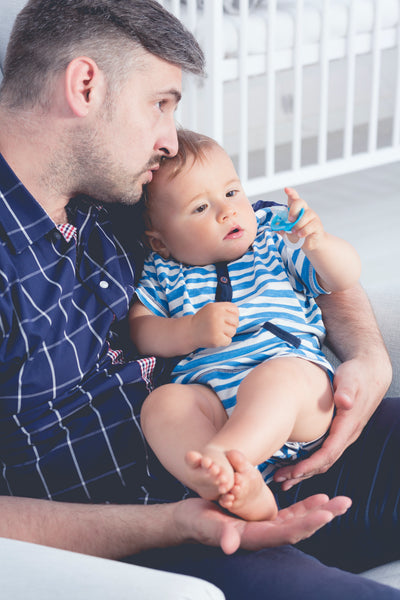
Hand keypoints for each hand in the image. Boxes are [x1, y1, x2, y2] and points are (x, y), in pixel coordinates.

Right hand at [174, 493, 350, 555]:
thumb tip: (230, 545)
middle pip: (299, 526)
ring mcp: (265, 526)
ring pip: (298, 519)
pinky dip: (305, 506)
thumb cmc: (195, 522)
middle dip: (322, 516)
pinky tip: (319, 499)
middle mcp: (264, 534)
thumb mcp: (205, 525)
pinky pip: (289, 513)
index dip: (306, 524)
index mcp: (253, 537)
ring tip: (340, 502)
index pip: (285, 533)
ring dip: (319, 511)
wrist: (189, 519)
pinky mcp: (263, 517)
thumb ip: (219, 533)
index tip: (325, 514)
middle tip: (344, 504)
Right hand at [191, 302, 238, 347]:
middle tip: (222, 327)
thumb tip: (238, 315)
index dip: (234, 315)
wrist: (189, 332)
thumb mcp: (211, 309)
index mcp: (216, 307)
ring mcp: (217, 328)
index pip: (235, 310)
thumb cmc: (203, 320)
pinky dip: (223, 341)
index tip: (227, 319)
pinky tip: (215, 338)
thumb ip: (224, 310)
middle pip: (236, 321)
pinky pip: (228, 341)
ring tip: (217, 332)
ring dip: (227, 334)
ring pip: (233, 332)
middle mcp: (217, 316)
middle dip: (231, 325)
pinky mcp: (216, 339)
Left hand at [273, 356, 385, 489]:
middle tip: (280, 480)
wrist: (370, 373)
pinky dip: (308, 462)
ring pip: (323, 461)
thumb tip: (344, 402)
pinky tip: (293, 464)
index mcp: (348, 426)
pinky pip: (323, 453)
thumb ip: (347, 391)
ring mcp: (343, 435)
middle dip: (302, 474)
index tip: (293, 472)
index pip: (329, 452)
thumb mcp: (351, 380)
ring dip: (303, 472)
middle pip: (324, 462)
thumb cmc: (357, 375)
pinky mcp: (337, 432)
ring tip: (283, 479)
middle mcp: (347, 435)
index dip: (311, 464)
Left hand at [284, 187, 324, 250]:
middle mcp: (305, 210)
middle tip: (290, 220)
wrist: (311, 242)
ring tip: (294, 232)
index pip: (294, 198)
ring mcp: (312, 216)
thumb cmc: (298, 233)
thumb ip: (282, 228)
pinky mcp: (317, 225)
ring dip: (298, 225)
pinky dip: (303, 231)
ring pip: (305, 216)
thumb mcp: (288, 231)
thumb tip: (276, 227)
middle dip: (293, 210)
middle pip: (300, 202)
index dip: (291, 193)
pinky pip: (310, 226)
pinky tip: (300, 234)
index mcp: (296, 209)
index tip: (286, 189)